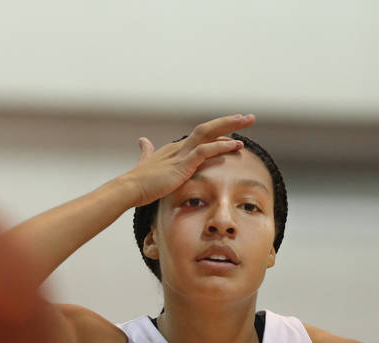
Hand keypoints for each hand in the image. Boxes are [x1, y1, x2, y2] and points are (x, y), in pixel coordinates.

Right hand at [121, 114, 255, 206]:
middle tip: (249, 117)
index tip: (235, 127)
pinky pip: (205, 151)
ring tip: (247, 121)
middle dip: (230, 121)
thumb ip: (147, 151)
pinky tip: (235, 145)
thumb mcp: (146, 162)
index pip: (202, 135)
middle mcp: (180, 147)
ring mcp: (182, 154)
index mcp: (175, 148)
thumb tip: (142, 140)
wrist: (130, 188)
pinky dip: (220, 146)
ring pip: (209, 133)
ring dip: (230, 127)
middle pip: (209, 128)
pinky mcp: (182, 164)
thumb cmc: (139, 182)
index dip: (219, 129)